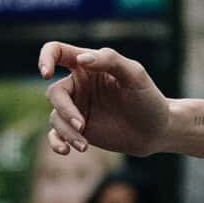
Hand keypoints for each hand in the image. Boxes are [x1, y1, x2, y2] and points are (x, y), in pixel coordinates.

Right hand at [41, 42, 171, 158]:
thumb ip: (110, 60)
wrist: (157, 131)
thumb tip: (81, 59)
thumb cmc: (148, 99)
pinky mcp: (78, 130)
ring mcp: (77, 108)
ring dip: (66, 132)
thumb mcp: (135, 75)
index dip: (46, 58)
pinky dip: (56, 142)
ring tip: (83, 145)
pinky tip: (66, 150)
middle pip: (54, 92)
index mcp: (88, 65)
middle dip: (64, 110)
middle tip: (82, 125)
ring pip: (55, 117)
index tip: (46, 72)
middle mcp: (79, 85)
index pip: (57, 51)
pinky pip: (56, 134)